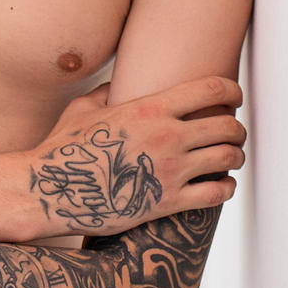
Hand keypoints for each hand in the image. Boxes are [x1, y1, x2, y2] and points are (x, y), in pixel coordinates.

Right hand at [25, 75, 245, 237]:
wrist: (51, 190)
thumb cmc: (63, 148)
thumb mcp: (84, 108)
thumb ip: (108, 92)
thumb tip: (118, 85)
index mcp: (150, 107)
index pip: (211, 89)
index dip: (231, 90)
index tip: (234, 96)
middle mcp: (167, 136)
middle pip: (227, 126)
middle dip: (236, 129)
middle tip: (233, 133)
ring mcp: (170, 170)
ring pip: (227, 158)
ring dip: (234, 157)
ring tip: (229, 159)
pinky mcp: (168, 202)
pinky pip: (216, 194)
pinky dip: (226, 188)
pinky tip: (221, 186)